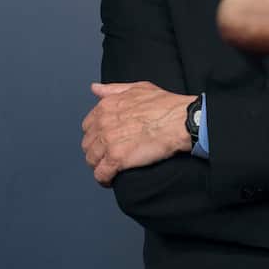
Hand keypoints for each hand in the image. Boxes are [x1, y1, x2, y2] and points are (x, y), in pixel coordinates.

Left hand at [81, 81, 195, 185]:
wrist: (181, 121)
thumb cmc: (166, 105)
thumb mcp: (139, 88)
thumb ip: (114, 89)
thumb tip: (95, 89)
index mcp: (106, 106)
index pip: (88, 126)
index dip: (97, 135)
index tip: (106, 140)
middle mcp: (103, 123)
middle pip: (88, 144)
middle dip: (97, 151)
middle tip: (109, 156)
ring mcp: (108, 141)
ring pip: (92, 160)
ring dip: (100, 165)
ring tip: (110, 169)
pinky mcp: (117, 158)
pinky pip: (101, 174)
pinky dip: (104, 179)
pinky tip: (111, 180)